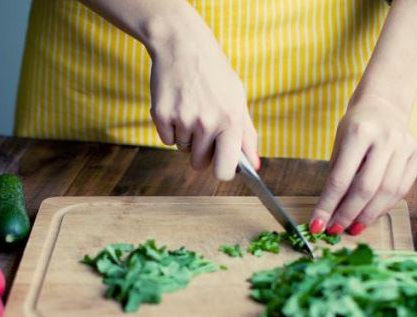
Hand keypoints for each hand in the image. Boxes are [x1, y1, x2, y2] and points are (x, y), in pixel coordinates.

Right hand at [146, 22, 259, 179]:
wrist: (183, 45)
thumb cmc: (214, 73)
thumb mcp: (238, 98)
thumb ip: (247, 134)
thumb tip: (254, 165)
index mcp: (231, 120)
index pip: (225, 170)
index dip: (221, 171)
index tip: (219, 165)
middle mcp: (207, 123)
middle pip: (199, 164)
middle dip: (201, 153)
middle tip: (202, 129)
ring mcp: (183, 120)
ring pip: (182, 149)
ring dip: (186, 136)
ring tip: (190, 108)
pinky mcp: (161, 116)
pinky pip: (166, 139)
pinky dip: (170, 128)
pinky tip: (177, 106)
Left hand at [309, 94, 416, 235]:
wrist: (383, 105)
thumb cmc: (356, 127)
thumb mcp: (339, 144)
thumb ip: (337, 176)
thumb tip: (329, 214)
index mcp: (359, 132)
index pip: (340, 178)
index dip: (328, 205)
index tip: (317, 224)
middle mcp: (386, 138)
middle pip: (367, 188)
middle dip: (349, 214)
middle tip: (336, 230)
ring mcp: (405, 146)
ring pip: (388, 192)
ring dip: (368, 215)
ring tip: (354, 227)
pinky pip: (402, 189)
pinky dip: (385, 206)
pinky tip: (371, 214)